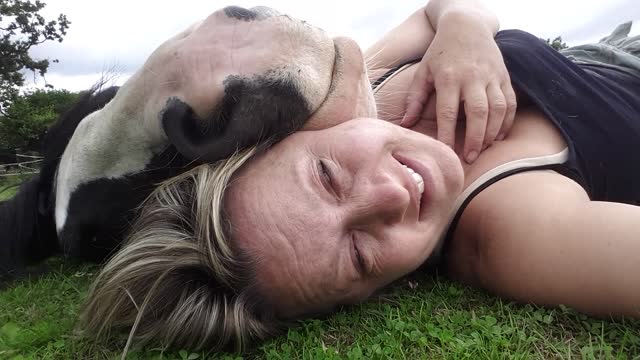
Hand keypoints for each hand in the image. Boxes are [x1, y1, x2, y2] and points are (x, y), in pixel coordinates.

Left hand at [401, 15, 516, 162]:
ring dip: (492, 133)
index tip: (446, 153)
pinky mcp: (504, 77)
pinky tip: (498, 137)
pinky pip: (510, 103)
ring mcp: (491, 77)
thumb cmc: (440, 53)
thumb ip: (414, 99)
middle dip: (475, 139)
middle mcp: (472, 77)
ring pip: (498, 110)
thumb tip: (406, 124)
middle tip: (469, 158)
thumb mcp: (423, 72)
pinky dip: (507, 122)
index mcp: (449, 77)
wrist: (467, 25)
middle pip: (478, 113)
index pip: (448, 112)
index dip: (448, 134)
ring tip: (483, 150)